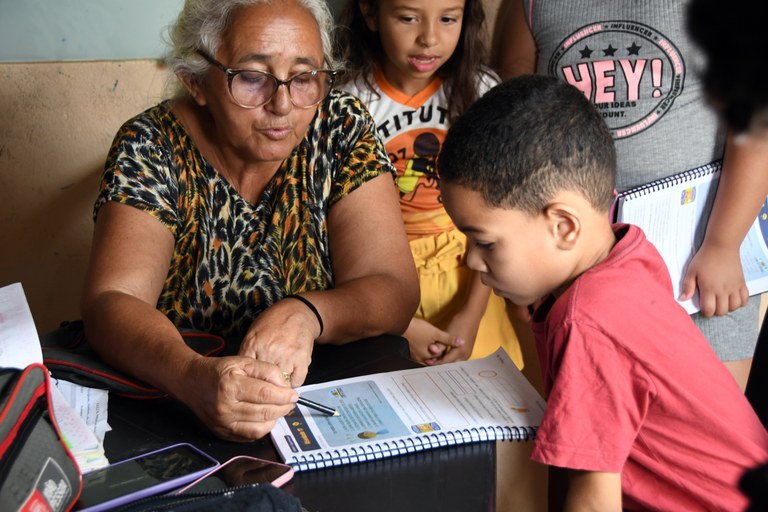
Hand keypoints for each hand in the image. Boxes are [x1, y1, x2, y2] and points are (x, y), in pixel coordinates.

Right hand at [178, 355, 297, 440]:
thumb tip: (284, 386)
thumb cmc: (218, 371)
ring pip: (260, 427)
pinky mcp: (223, 433)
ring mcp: (223, 424)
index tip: (293, 394)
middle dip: (283, 407)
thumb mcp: (243, 361)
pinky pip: (251, 436)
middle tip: (290, 401)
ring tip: (280, 408)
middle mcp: (225, 408)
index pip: (265, 394)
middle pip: (264, 412)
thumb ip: (266, 370)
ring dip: (276, 418)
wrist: (192, 382)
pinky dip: (263, 427)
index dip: (283, 395)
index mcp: (230, 386)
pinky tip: (267, 417)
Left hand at [238, 298, 318, 386]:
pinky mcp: (302, 358)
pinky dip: (294, 381)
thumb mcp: (252, 333)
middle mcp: (269, 351)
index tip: (250, 387)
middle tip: (266, 384)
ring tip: (280, 377)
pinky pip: (297, 381)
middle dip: (264, 385)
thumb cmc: (274, 322)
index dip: (248, 383)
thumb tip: (240, 374)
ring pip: (280, 384)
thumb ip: (246, 353)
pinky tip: (291, 374)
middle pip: (263, 382)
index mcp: (253, 344)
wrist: (298, 311)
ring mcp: (286, 356)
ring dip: (280, 385)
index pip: (246, 374)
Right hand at [404, 317, 468, 364]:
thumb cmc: (418, 329)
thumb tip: (462, 343)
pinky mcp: (406, 349)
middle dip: (438, 352)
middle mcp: (419, 358)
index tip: (451, 349)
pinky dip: (422, 347)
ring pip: (424, 354)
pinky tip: (423, 342)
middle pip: (432, 357)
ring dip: (429, 350)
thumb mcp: (435, 333)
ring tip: (434, 344)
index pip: (440, 357)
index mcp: (427, 356)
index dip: (446, 352)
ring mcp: (412, 354)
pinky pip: (417, 351)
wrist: (400, 324)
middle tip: (444, 347)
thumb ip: (448, 339)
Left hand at [680, 242, 747, 316]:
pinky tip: (732, 298)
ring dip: (727, 307)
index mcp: (709, 288)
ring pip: (734, 307)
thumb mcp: (691, 271)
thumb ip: (687, 287)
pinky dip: (740, 302)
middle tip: (711, 304)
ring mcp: (734, 287)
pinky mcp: (742, 283)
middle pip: (722, 311)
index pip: (709, 310)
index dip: (705, 312)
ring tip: (721, 301)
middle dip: (715, 311)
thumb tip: (682, 299)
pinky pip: (745, 299)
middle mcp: (723, 290)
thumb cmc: (704, 258)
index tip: (703, 306)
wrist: (721, 246)